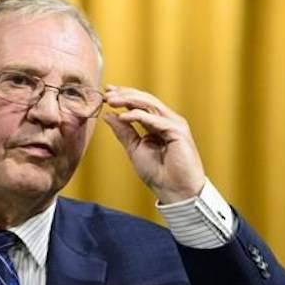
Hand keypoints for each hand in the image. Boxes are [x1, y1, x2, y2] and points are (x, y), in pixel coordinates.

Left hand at [103, 85, 204, 203]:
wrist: (174, 191)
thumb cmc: (158, 173)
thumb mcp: (134, 148)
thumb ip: (123, 131)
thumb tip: (108, 115)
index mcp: (157, 124)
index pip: (140, 104)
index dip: (124, 97)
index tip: (106, 94)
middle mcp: (167, 121)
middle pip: (145, 100)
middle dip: (125, 95)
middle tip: (107, 93)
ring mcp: (174, 124)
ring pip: (150, 105)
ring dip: (129, 101)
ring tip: (111, 101)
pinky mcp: (178, 132)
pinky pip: (156, 119)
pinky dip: (139, 116)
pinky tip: (124, 116)